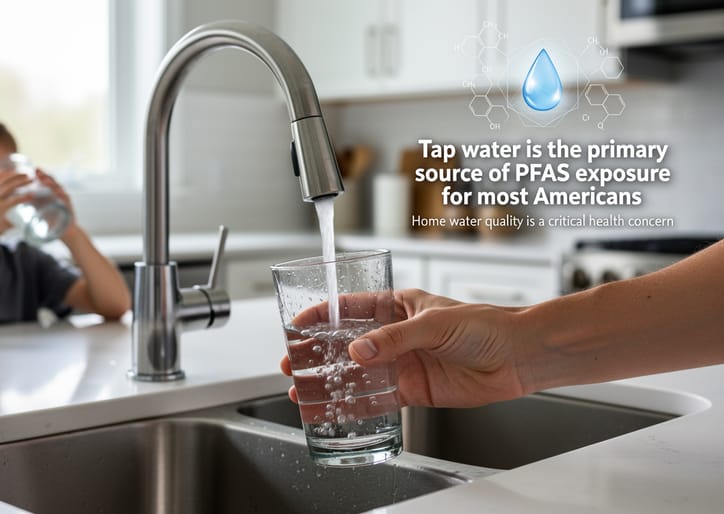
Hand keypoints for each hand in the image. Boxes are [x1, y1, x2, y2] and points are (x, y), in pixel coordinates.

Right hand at [0, 169, 32, 240]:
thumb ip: (2, 215)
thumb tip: (14, 223)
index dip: (6, 172)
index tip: (14, 170)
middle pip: (5, 179)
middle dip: (17, 175)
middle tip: (28, 173)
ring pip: (10, 186)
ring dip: (22, 182)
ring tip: (32, 180)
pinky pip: (14, 200)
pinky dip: (23, 197)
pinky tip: (31, 196)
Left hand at [35, 168, 77, 237]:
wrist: (65, 232)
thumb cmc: (52, 221)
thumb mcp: (41, 209)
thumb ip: (33, 202)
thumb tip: (19, 198)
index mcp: (52, 194)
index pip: (47, 182)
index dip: (40, 175)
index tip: (33, 170)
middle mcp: (59, 195)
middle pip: (52, 182)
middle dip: (45, 176)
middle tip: (37, 170)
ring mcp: (65, 201)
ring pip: (59, 189)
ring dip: (52, 184)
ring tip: (45, 180)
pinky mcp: (69, 208)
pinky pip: (65, 200)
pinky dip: (61, 195)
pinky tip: (57, 192)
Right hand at [280, 289, 532, 407]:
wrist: (517, 357)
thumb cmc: (485, 325)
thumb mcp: (433, 322)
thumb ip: (394, 339)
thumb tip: (358, 350)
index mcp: (398, 306)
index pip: (351, 308)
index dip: (322, 315)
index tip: (297, 323)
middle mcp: (396, 335)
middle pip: (346, 343)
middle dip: (316, 353)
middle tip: (291, 363)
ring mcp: (402, 363)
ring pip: (356, 373)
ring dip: (329, 381)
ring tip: (302, 391)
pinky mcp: (413, 390)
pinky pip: (376, 399)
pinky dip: (354, 405)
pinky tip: (334, 410)